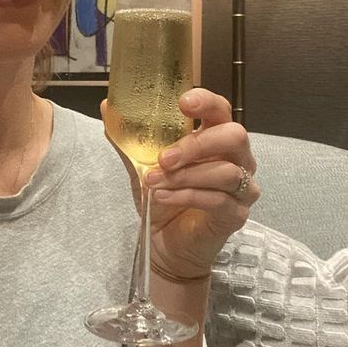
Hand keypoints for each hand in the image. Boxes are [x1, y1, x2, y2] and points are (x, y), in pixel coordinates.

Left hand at [101, 88, 260, 281]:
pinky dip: (187, 196)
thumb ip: (130, 140)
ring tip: (154, 182)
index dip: (206, 102)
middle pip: (234, 136)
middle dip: (196, 144)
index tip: (183, 103)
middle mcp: (237, 159)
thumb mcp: (142, 167)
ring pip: (224, 171)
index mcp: (216, 139)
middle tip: (165, 157)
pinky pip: (218, 200)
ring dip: (184, 176)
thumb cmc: (162, 201)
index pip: (220, 110)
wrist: (165, 245)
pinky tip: (163, 198)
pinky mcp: (237, 215)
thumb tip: (105, 107)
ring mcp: (241, 188)